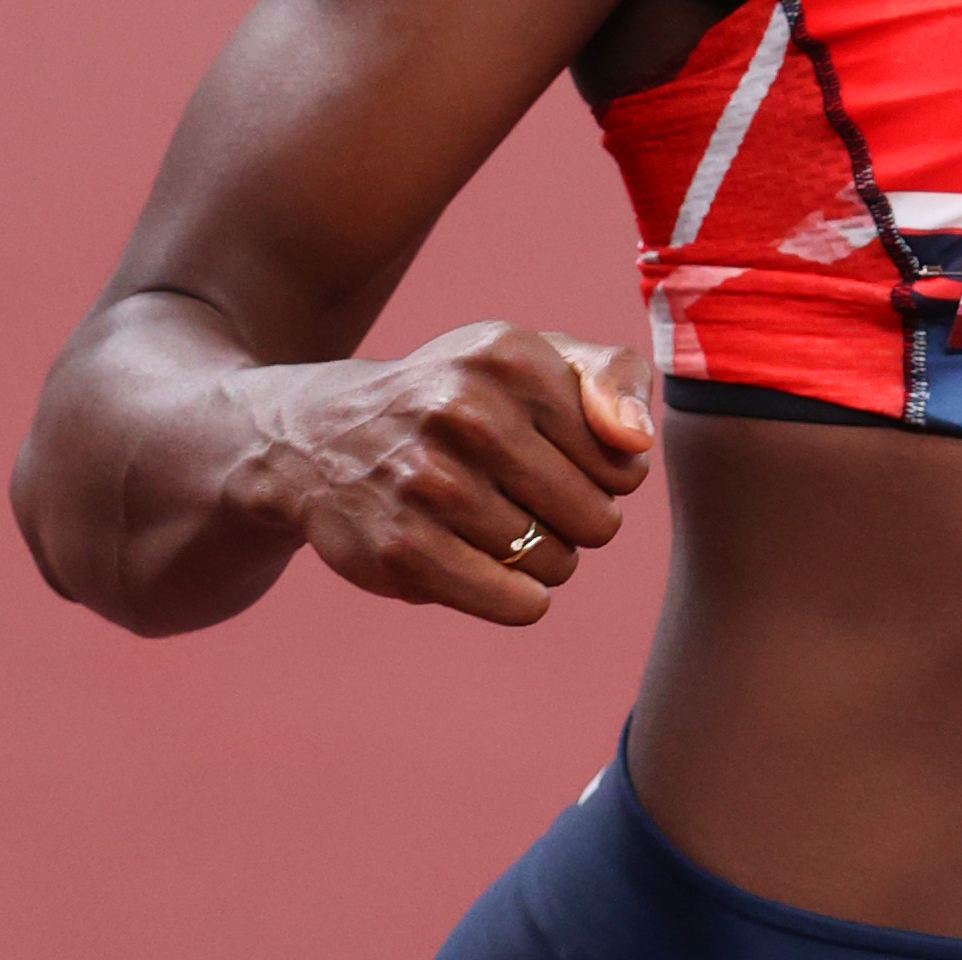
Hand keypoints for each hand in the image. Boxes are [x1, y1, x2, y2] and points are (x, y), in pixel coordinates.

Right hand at [235, 322, 657, 626]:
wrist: (324, 437)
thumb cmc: (458, 397)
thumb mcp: (531, 359)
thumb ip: (612, 378)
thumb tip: (636, 444)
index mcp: (511, 358)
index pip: (623, 460)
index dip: (608, 474)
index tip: (567, 462)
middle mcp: (466, 412)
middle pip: (596, 517)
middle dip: (580, 523)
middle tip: (536, 502)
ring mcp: (429, 483)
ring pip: (556, 562)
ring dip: (544, 559)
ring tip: (503, 527)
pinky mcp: (402, 550)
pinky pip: (516, 603)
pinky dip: (519, 597)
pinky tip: (492, 567)